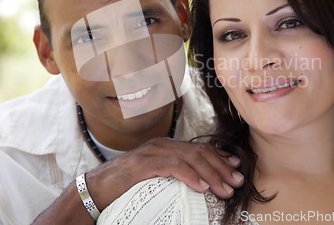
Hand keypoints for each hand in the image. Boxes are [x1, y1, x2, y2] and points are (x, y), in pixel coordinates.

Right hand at [92, 137, 243, 207]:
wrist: (96, 189)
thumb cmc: (127, 186)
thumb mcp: (156, 177)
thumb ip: (176, 174)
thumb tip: (200, 183)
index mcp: (166, 146)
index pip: (199, 148)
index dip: (220, 158)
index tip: (237, 169)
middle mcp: (162, 144)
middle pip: (199, 152)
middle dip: (222, 167)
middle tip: (238, 182)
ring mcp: (152, 151)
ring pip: (190, 158)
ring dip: (211, 174)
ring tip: (225, 189)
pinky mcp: (144, 163)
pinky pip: (173, 166)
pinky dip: (190, 176)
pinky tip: (202, 187)